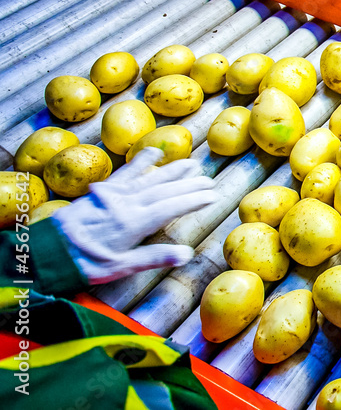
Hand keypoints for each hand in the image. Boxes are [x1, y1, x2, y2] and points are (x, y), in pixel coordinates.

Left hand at [53, 148, 216, 284]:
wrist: (48, 250)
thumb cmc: (86, 262)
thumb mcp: (121, 267)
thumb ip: (154, 257)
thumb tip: (186, 254)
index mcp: (135, 223)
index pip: (172, 207)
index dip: (194, 200)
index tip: (213, 195)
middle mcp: (128, 204)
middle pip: (165, 190)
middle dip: (189, 184)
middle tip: (209, 180)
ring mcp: (115, 194)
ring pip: (149, 179)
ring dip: (172, 170)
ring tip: (191, 163)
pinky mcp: (103, 191)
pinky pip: (125, 173)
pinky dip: (140, 162)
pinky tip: (151, 154)